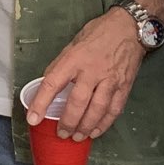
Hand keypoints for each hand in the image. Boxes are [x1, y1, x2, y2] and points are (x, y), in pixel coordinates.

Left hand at [24, 8, 145, 141]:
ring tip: (77, 137)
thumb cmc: (99, 34)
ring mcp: (110, 80)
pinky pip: (114, 110)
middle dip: (68, 122)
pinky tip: (96, 131)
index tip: (33, 118)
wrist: (130, 27)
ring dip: (86, 127)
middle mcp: (92, 70)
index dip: (41, 103)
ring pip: (97, 110)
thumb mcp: (73, 44)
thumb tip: (47, 84)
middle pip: (78, 103)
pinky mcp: (124, 86)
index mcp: (74, 59)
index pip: (52, 83)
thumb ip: (61, 65)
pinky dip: (104, 124)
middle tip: (61, 134)